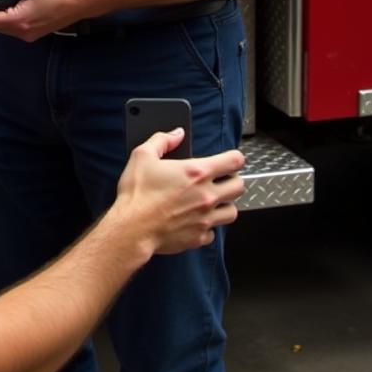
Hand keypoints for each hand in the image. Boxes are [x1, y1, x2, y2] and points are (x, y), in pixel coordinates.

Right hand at [114, 131, 245, 254]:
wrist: (131, 228)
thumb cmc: (137, 194)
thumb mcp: (142, 156)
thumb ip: (162, 140)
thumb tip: (176, 134)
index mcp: (196, 173)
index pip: (234, 161)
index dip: (234, 158)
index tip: (229, 160)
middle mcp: (206, 195)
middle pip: (240, 186)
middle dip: (233, 181)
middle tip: (221, 180)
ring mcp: (205, 218)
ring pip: (232, 212)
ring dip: (225, 205)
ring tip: (212, 202)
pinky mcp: (199, 237)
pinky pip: (213, 232)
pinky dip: (207, 226)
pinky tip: (195, 220)